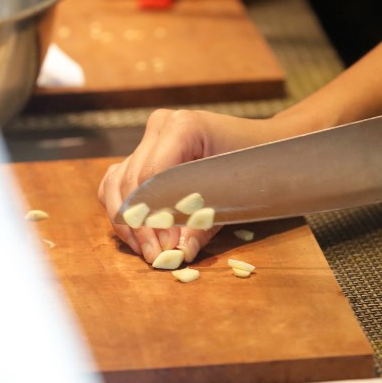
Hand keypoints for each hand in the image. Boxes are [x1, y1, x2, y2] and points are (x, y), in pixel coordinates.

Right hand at [98, 110, 308, 263]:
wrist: (265, 144)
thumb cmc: (256, 165)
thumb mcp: (233, 195)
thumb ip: (202, 224)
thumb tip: (178, 253)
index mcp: (182, 127)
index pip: (150, 177)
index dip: (152, 217)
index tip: (164, 248)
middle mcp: (160, 126)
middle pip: (130, 182)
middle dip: (139, 225)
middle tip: (154, 256)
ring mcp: (150, 137)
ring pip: (116, 183)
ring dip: (126, 221)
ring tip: (146, 250)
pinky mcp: (145, 152)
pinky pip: (118, 182)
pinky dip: (123, 209)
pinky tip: (139, 234)